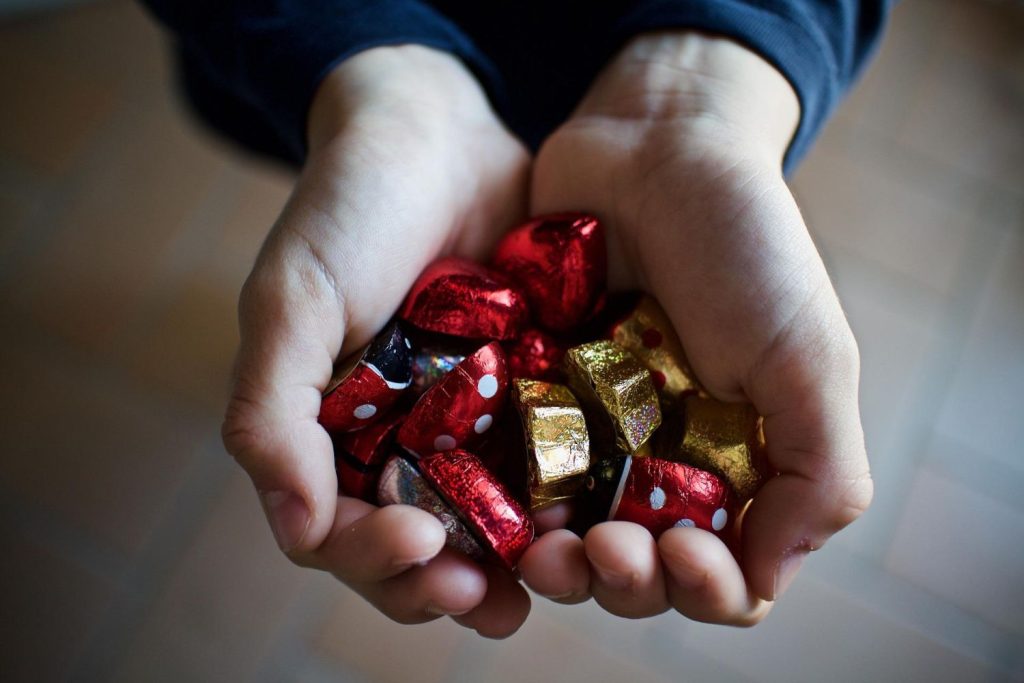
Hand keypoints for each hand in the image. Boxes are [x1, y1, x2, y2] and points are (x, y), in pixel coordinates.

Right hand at [222, 45, 532, 637]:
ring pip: (487, 521)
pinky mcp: (531, 394)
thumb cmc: (347, 208)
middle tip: (488, 600)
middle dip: (446, 582)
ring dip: (511, 563)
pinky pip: (547, 460)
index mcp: (332, 435)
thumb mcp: (291, 299)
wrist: (435, 132)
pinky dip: (565, 497)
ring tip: (544, 582)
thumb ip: (272, 411)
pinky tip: (591, 518)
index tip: (415, 544)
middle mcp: (400, 443)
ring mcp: (469, 424)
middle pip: (419, 545)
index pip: (340, 530)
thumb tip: (297, 531)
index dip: (373, 557)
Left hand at [519, 33, 873, 625]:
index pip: (719, 577)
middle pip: (633, 573)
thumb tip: (764, 580)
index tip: (682, 552)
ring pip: (559, 541)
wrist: (652, 145)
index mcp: (732, 467)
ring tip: (539, 544)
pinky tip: (482, 501)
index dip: (701, 589)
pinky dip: (492, 504)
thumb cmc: (744, 245)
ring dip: (553, 564)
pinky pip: (499, 474)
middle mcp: (655, 465)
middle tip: (600, 547)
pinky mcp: (521, 399)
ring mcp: (583, 436)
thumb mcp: (810, 357)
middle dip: (619, 582)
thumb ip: (819, 474)